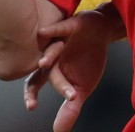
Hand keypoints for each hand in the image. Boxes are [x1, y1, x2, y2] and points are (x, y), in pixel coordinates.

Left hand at [23, 8, 117, 131]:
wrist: (103, 32)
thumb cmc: (89, 59)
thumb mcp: (82, 88)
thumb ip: (70, 109)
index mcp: (51, 70)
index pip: (35, 83)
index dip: (31, 94)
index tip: (32, 107)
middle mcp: (51, 56)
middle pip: (40, 68)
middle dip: (39, 81)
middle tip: (34, 94)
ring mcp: (58, 41)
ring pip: (49, 49)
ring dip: (46, 56)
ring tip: (44, 64)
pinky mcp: (68, 25)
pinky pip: (58, 28)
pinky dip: (52, 30)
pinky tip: (44, 32)